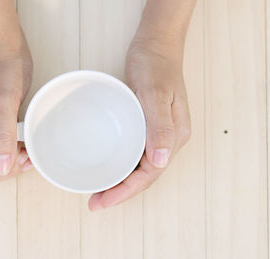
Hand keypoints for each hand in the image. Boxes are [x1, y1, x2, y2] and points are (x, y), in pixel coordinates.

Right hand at [0, 43, 32, 181]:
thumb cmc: (3, 70)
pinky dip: (10, 154)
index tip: (26, 150)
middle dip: (8, 168)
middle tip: (27, 153)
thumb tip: (0, 168)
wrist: (4, 51)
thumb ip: (2, 136)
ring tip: (26, 148)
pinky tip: (23, 145)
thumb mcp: (5, 102)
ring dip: (10, 163)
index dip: (8, 164)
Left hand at [88, 38, 190, 210]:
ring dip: (120, 182)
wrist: (157, 44)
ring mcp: (158, 133)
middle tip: (95, 203)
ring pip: (139, 167)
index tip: (103, 202)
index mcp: (174, 136)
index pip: (150, 174)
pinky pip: (135, 153)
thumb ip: (159, 127)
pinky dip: (122, 165)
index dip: (126, 191)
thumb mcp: (156, 93)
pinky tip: (108, 167)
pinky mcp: (148, 125)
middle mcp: (168, 139)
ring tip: (98, 192)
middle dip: (120, 192)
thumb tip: (160, 161)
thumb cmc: (156, 65)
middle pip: (144, 176)